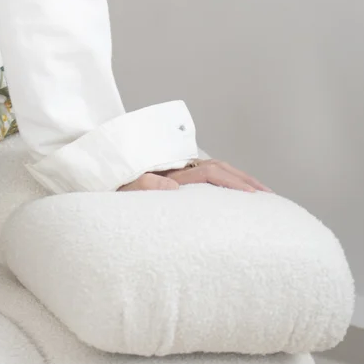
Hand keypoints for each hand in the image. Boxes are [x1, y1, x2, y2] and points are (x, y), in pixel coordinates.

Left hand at [117, 158, 273, 192]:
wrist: (93, 174)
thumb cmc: (108, 187)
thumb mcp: (122, 189)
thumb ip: (144, 185)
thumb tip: (173, 187)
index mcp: (168, 169)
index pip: (209, 172)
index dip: (233, 182)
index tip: (253, 196)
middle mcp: (175, 166)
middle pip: (218, 167)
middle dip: (245, 180)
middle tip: (270, 197)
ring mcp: (175, 168)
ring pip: (215, 167)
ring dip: (239, 178)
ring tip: (262, 194)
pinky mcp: (173, 174)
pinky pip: (206, 173)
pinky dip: (226, 179)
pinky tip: (236, 192)